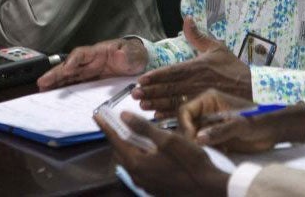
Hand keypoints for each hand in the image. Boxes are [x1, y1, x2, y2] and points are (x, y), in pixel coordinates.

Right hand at [37, 38, 147, 90]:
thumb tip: (119, 56)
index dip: (73, 61)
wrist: (138, 64)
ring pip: (67, 76)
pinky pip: (73, 84)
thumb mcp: (134, 54)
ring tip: (41, 89)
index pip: (82, 53)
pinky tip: (53, 95)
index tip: (67, 69)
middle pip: (69, 66)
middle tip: (43, 82)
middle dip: (56, 73)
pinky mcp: (89, 82)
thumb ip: (128, 55)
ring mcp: (87, 72)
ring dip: (55, 82)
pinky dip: (62, 89)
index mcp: (98, 52)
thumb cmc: (134, 55)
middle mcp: (89, 62)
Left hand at [95, 110, 228, 196]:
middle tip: (116, 121)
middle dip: (117, 135)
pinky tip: (150, 148)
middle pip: (120, 152)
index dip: (107, 126)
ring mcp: (145, 184)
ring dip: (129, 145)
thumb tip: (123, 116)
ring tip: (132, 131)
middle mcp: (137, 176)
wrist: (206, 189)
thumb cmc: (189, 162)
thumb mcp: (167, 140)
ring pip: (131, 160)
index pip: (116, 140)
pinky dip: (140, 155)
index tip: (98, 115)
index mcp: (137, 163)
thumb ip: (143, 128)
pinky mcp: (154, 187)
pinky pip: (141, 168)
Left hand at [133, 16, 251, 116]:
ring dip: (156, 103)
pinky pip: (184, 112)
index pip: (172, 71)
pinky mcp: (203, 109)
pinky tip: (158, 116)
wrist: (252, 89)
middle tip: (134, 93)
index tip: (141, 79)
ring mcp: (199, 97)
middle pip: (169, 87)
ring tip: (142, 105)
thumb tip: (187, 18)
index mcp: (197, 66)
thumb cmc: (234, 68)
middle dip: (151, 90)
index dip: (156, 76)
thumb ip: (198, 36)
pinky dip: (169, 115)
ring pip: (173, 101)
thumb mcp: (217, 48)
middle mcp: (196, 82)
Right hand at [179, 89, 304, 152]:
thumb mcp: (240, 125)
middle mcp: (206, 111)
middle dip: (190, 137)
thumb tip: (198, 138)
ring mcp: (210, 125)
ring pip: (192, 136)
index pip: (185, 111)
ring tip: (210, 151)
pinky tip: (218, 152)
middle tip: (200, 149)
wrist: (273, 130)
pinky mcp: (215, 137)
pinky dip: (205, 150)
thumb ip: (219, 131)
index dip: (185, 125)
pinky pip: (202, 145)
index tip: (193, 139)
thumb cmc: (258, 120)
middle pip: (185, 125)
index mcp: (209, 100)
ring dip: (197, 145)